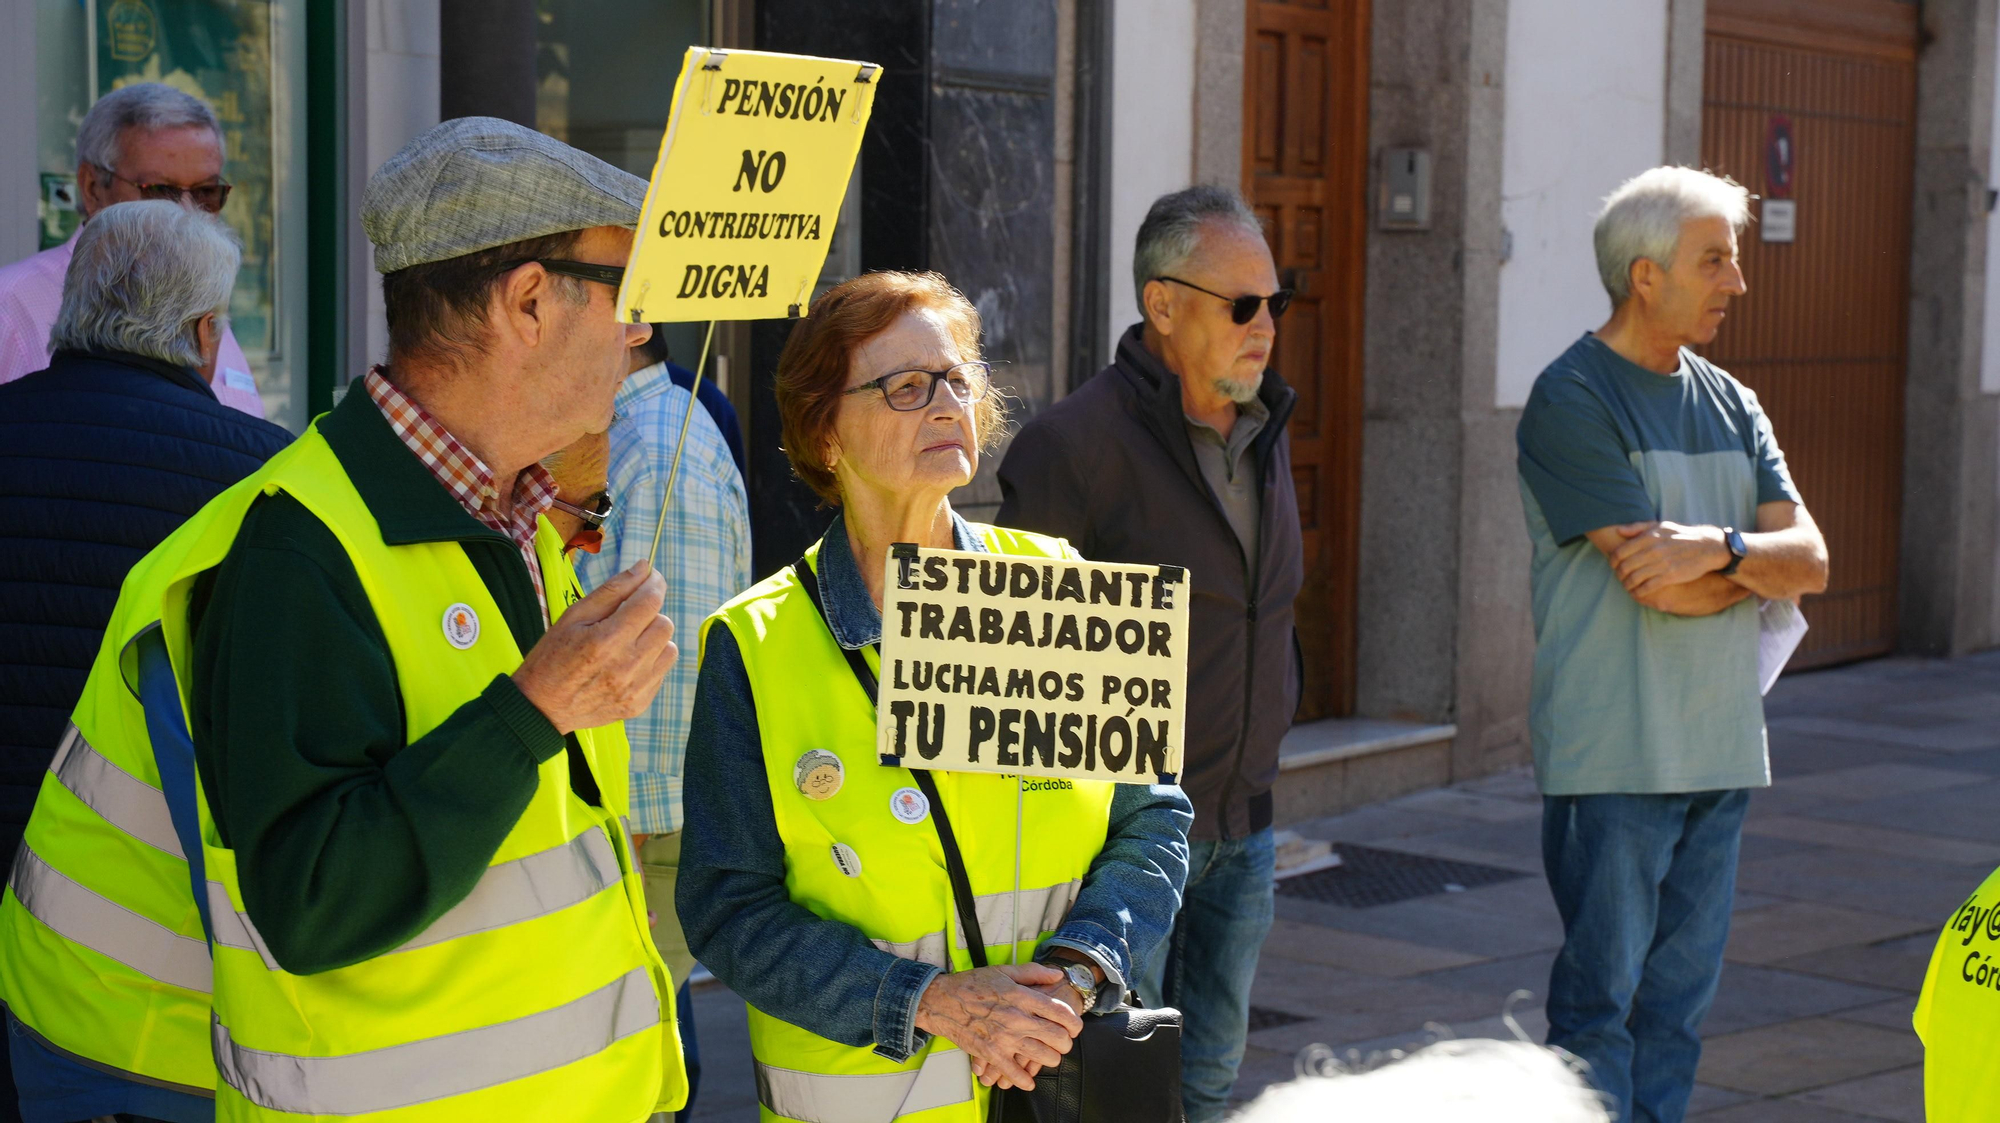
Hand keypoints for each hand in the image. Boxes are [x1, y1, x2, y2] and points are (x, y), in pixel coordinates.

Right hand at [513, 560, 676, 733]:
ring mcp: (635, 688)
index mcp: (606, 640)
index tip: (652, 578)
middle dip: (650, 614)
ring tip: (627, 642)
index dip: (654, 584)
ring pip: (670, 648)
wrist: (541, 706)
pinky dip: (650, 661)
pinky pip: (663, 671)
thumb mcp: (574, 616)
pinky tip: (626, 663)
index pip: (650, 602)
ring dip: (654, 639)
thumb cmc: (553, 656)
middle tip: (628, 617)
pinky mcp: (640, 703)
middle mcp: (626, 666)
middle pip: (665, 624)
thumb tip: (644, 567)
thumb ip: (613, 590)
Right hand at [914, 964, 1081, 1091]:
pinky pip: (1015, 1073)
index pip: (1060, 1012)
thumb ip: (1033, 972)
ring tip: (1049, 1056)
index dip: (1074, 1022)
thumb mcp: (1004, 971)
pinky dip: (1026, 1080)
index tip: (1075, 1026)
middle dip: (1065, 1042)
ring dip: (1051, 1059)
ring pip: (1043, 1056)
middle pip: (1057, 1037)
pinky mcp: (992, 1054)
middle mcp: (1017, 1018)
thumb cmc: (972, 984)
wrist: (942, 1001)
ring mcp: (1004, 1038)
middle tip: (1062, 1042)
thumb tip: (1057, 975)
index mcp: (1022, 997)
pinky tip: (1029, 1080)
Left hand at [1607, 521, 1730, 598]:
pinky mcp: (1671, 576)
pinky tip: (1637, 592)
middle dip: (1618, 574)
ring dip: (1627, 584)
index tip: (1613, 565)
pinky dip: (1639, 591)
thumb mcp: (1661, 525)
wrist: (1707, 547)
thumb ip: (1638, 528)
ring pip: (1634, 578)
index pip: (1620, 552)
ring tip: (1627, 586)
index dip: (1612, 561)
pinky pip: (1648, 587)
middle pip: (1625, 566)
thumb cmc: (1681, 536)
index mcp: (1649, 537)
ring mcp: (1662, 564)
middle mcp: (1654, 550)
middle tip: (1619, 577)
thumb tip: (1618, 531)